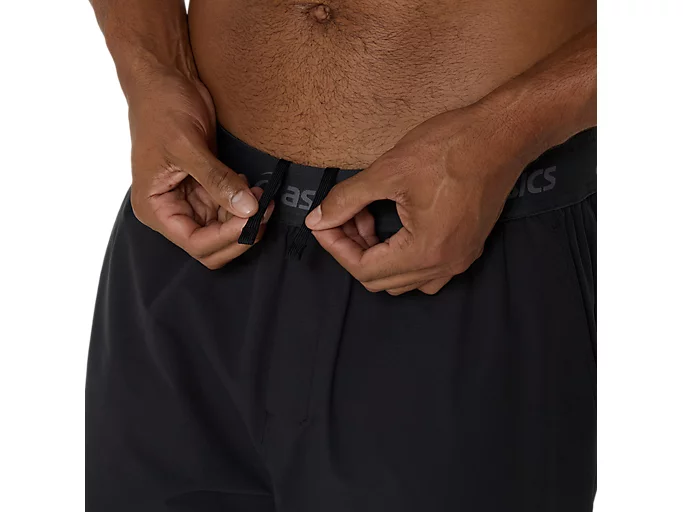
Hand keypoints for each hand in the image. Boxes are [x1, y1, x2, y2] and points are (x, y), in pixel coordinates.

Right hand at [128, 71, 270, 268]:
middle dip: (239, 232)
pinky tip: (252, 186)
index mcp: (156, 208)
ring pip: (225, 230)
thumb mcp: (187, 145)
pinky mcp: (207, 186)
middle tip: (264, 208)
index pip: (196, 243)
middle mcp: (172, 210)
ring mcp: (191, 200)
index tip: (252, 216)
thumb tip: (248, 210)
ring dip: (247, 219)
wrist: (165, 77)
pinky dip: (245, 204)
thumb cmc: (161, 107)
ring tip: (261, 193)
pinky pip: (230, 209)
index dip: (226, 237)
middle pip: (212, 245)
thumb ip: (217, 180)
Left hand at [305, 105, 527, 294]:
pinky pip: (427, 271)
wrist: (502, 134)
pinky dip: (403, 256)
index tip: (324, 221)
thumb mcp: (388, 170)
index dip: (337, 247)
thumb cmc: (448, 147)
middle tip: (346, 215)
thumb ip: (346, 200)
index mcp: (425, 251)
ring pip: (403, 279)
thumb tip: (316, 220)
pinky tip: (396, 225)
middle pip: (381, 280)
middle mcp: (445, 265)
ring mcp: (460, 260)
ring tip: (370, 217)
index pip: (364, 270)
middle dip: (355, 249)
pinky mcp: (468, 248)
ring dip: (378, 254)